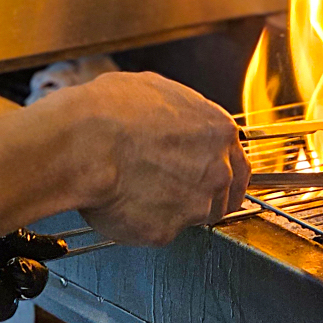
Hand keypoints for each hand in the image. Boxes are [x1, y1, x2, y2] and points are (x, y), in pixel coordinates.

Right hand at [49, 72, 249, 245]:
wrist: (84, 143)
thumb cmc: (112, 111)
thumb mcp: (156, 90)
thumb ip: (181, 114)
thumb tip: (172, 120)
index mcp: (220, 132)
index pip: (238, 164)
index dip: (219, 173)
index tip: (206, 178)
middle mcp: (217, 171)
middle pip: (223, 195)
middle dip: (201, 195)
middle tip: (169, 188)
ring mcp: (195, 204)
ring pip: (193, 217)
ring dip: (173, 209)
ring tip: (139, 191)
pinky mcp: (166, 232)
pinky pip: (157, 232)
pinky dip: (142, 223)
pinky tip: (123, 203)